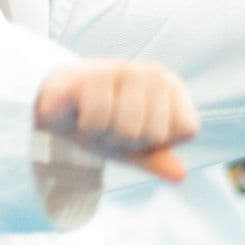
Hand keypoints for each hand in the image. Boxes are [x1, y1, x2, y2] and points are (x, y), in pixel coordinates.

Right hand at [34, 61, 197, 182]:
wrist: (57, 106)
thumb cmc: (102, 123)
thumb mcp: (132, 147)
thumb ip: (156, 159)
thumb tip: (180, 175)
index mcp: (171, 87)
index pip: (187, 129)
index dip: (161, 142)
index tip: (139, 133)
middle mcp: (152, 73)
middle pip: (155, 132)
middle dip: (129, 140)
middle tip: (111, 127)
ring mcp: (122, 69)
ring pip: (128, 126)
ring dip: (107, 134)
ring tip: (96, 121)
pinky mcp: (91, 74)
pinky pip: (98, 117)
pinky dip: (87, 125)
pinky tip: (80, 112)